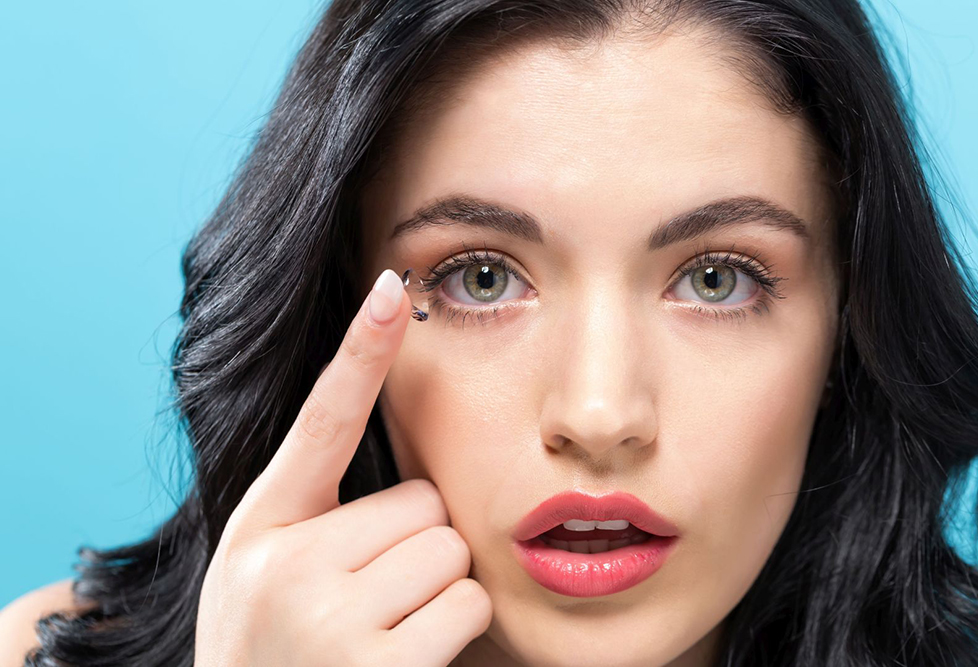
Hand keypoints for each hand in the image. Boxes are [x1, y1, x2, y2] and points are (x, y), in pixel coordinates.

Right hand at [193, 269, 492, 665]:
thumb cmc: (275, 652)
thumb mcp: (267, 575)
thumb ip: (321, 520)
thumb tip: (419, 485)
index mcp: (262, 526)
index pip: (320, 422)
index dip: (359, 352)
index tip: (389, 290)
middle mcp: (286, 564)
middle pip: (422, 500)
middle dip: (416, 543)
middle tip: (374, 594)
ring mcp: (327, 619)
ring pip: (451, 548)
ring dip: (438, 585)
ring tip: (385, 627)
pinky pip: (467, 603)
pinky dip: (454, 627)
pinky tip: (406, 657)